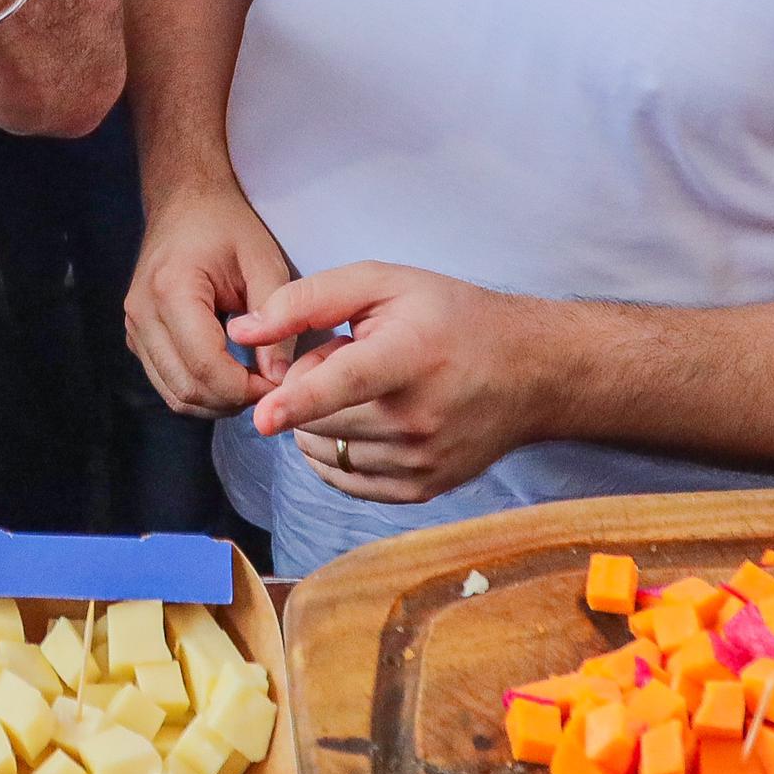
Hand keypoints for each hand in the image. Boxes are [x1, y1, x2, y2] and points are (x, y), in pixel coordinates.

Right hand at [125, 180, 297, 418]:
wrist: (186, 202)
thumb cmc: (227, 226)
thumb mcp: (264, 263)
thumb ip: (277, 321)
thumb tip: (281, 378)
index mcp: (172, 291)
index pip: (206, 365)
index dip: (245, 388)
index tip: (280, 385)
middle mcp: (142, 314)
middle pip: (186, 388)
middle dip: (232, 400)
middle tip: (271, 390)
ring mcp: (134, 328)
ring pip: (173, 393)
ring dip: (216, 401)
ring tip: (253, 384)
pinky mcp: (136, 337)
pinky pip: (167, 382)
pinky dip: (200, 390)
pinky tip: (230, 375)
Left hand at [237, 262, 559, 504]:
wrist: (530, 373)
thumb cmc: (452, 318)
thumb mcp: (385, 284)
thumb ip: (308, 300)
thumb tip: (242, 331)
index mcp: (411, 355)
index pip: (348, 382)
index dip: (301, 399)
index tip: (264, 417)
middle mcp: (418, 417)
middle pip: (319, 420)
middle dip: (308, 388)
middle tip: (348, 359)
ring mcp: (422, 460)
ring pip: (326, 452)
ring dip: (322, 422)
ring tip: (367, 389)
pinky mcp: (423, 489)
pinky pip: (346, 481)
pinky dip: (337, 453)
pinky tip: (364, 421)